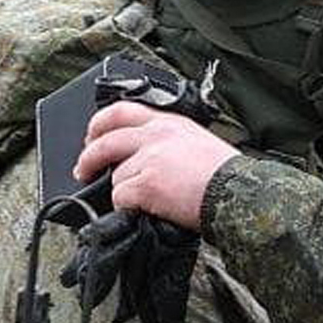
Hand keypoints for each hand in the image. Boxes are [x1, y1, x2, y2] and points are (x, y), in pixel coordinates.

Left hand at [76, 105, 236, 229]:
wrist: (240, 193)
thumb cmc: (227, 176)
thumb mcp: (198, 142)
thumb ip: (169, 142)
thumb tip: (146, 158)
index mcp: (169, 122)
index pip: (122, 112)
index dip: (99, 125)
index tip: (93, 137)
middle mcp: (155, 135)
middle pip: (104, 141)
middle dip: (88, 158)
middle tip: (83, 170)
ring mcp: (148, 158)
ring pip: (116, 177)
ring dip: (124, 192)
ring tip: (145, 202)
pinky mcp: (144, 184)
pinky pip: (121, 198)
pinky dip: (129, 209)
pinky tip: (148, 210)